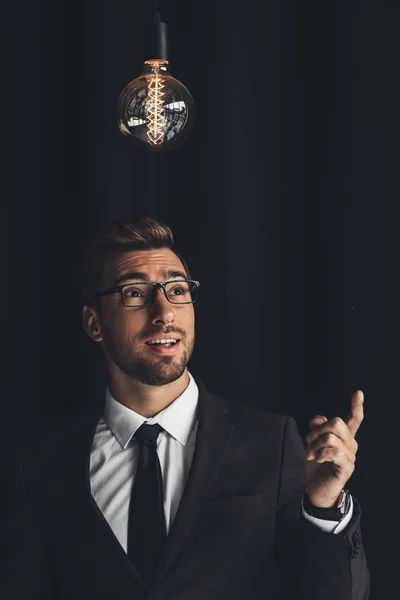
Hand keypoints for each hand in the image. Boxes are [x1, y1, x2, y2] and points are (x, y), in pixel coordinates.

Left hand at [304, 390, 363, 506]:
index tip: (358, 392)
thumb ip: (317, 429)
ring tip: (310, 454)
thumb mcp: (313, 443)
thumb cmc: (317, 466)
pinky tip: (317, 459)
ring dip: (314, 445)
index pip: (354, 418)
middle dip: (318, 430)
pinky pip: (333, 452)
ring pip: (331, 437)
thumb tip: (316, 420)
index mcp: (344, 437)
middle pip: (336, 422)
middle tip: (309, 441)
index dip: (356, 405)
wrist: (316, 490)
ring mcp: (350, 456)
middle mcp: (351, 444)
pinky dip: (320, 454)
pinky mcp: (347, 467)